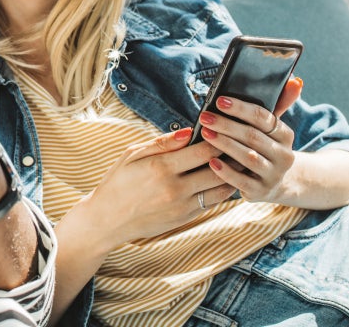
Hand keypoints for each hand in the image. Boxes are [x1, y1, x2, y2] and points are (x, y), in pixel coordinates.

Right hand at [68, 128, 234, 248]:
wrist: (108, 219)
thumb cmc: (118, 182)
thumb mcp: (132, 155)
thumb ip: (163, 143)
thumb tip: (189, 130)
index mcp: (161, 167)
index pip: (203, 150)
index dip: (219, 138)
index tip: (225, 129)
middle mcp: (174, 188)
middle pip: (218, 169)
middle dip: (231, 155)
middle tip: (240, 144)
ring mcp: (182, 206)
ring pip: (221, 188)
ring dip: (231, 174)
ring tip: (237, 161)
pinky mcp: (185, 218)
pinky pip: (212, 202)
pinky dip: (221, 190)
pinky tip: (222, 179)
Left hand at [198, 76, 302, 202]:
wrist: (279, 183)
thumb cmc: (266, 147)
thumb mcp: (273, 128)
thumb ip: (280, 103)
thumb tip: (296, 79)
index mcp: (285, 135)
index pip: (264, 118)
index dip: (241, 108)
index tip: (219, 100)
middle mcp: (283, 155)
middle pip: (253, 136)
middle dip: (227, 125)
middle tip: (205, 116)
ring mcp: (273, 175)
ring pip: (248, 157)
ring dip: (225, 144)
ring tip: (205, 134)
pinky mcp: (261, 192)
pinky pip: (242, 181)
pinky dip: (226, 172)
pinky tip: (211, 162)